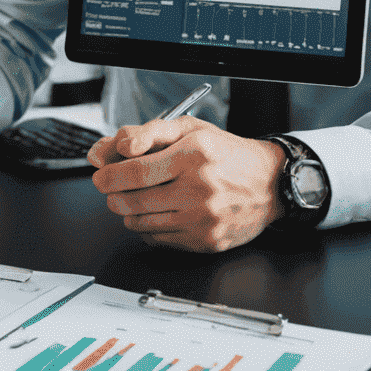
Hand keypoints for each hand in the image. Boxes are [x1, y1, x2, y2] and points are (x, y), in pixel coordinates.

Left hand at [87, 117, 287, 252]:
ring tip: (134, 200)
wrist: (269, 183)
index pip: (135, 172)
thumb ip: (145, 133)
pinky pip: (161, 240)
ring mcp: (204, 219)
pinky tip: (157, 214)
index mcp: (193, 154)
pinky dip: (148, 229)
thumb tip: (112, 149)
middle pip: (135, 201)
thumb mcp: (188, 128)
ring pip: (143, 224)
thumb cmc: (224, 153)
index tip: (101, 176)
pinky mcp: (207, 241)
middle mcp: (200, 188)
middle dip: (113, 196)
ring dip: (128, 213)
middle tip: (111, 189)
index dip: (109, 176)